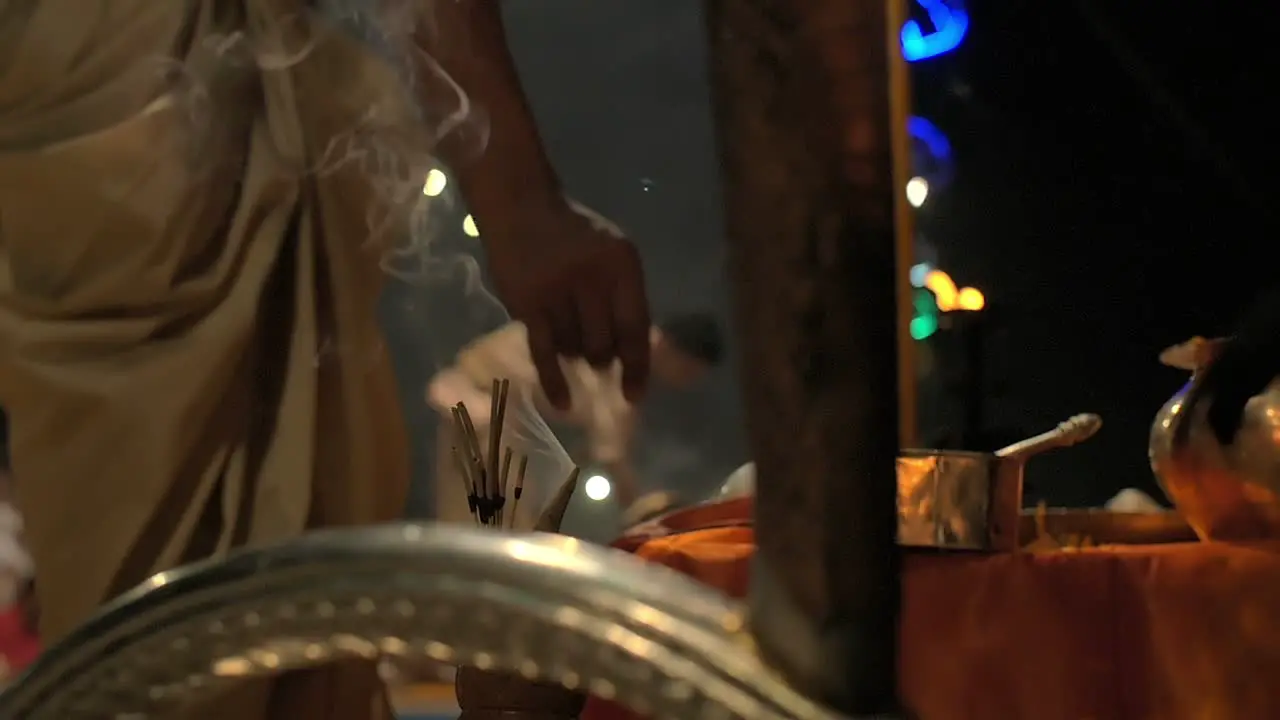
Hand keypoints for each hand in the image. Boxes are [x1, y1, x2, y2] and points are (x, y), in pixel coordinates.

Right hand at [483, 198, 650, 409]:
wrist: (521, 208)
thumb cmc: (575, 236)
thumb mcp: (613, 253)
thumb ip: (626, 296)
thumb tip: (633, 354)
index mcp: (621, 264)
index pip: (636, 326)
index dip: (637, 364)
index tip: (635, 393)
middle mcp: (591, 278)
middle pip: (604, 344)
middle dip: (602, 356)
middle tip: (596, 351)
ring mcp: (556, 292)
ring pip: (575, 349)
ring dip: (575, 352)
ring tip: (569, 332)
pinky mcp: (526, 305)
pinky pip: (545, 353)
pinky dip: (555, 380)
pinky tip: (563, 403)